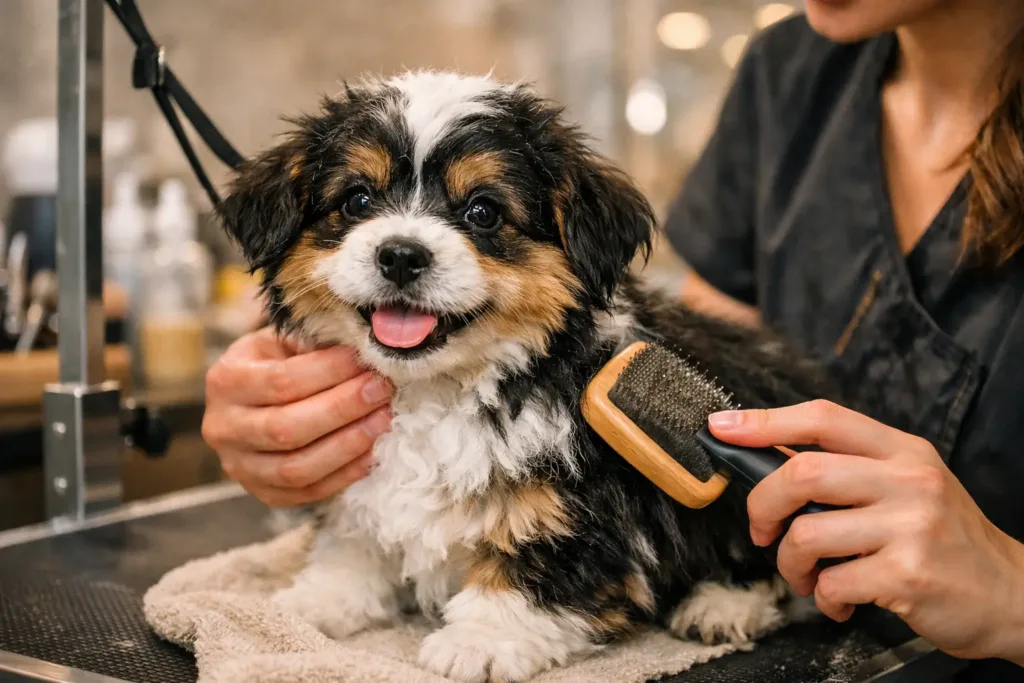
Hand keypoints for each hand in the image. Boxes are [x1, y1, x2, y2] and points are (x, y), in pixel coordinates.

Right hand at [202, 327, 391, 506]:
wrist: (251, 401)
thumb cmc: (274, 363)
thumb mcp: (283, 342)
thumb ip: (314, 344)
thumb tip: (364, 349)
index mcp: (226, 381)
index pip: (281, 381)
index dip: (330, 372)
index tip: (367, 360)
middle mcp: (224, 428)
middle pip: (287, 428)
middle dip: (343, 409)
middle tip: (380, 390)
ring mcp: (240, 467)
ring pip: (296, 468)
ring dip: (347, 445)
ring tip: (382, 419)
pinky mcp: (263, 493)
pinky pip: (307, 493)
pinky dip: (344, 474)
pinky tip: (372, 451)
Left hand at [708, 401, 1023, 663]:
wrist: (1011, 594)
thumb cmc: (946, 539)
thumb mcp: (908, 485)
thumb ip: (850, 469)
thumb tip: (769, 459)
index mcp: (902, 451)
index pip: (823, 418)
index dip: (764, 421)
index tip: (722, 428)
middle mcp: (908, 480)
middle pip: (802, 472)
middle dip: (763, 505)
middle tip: (762, 530)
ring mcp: (910, 527)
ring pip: (807, 534)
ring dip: (790, 564)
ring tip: (807, 577)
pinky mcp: (907, 575)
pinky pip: (832, 583)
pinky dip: (823, 598)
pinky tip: (840, 601)